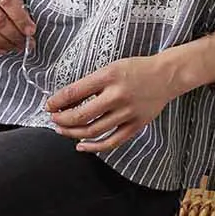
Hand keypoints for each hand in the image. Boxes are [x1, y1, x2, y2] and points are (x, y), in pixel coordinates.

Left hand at [44, 55, 173, 152]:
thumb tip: (66, 100)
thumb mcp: (110, 68)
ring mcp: (127, 112)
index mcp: (108, 76)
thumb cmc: (136, 69)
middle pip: (81, 115)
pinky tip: (80, 146)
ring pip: (93, 131)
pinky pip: (111, 142)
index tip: (49, 106)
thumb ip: (91, 84)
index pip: (74, 92)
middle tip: (53, 120)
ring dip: (73, 133)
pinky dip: (94, 147)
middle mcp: (117, 95)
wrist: (166, 75)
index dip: (57, 101)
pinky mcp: (136, 125)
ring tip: (62, 130)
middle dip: (62, 120)